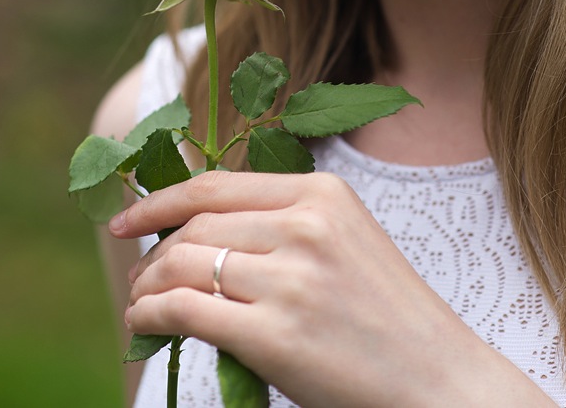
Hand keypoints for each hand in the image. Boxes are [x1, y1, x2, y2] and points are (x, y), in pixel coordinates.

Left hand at [111, 171, 554, 407]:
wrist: (438, 380)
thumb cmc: (385, 316)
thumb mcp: (344, 241)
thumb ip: (283, 223)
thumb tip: (197, 229)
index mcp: (323, 193)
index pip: (217, 185)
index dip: (160, 199)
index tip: (127, 219)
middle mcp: (305, 225)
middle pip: (196, 225)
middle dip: (155, 252)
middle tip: (141, 278)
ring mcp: (291, 279)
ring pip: (184, 264)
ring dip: (148, 285)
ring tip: (142, 304)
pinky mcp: (277, 335)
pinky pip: (186, 310)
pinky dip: (151, 314)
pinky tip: (144, 324)